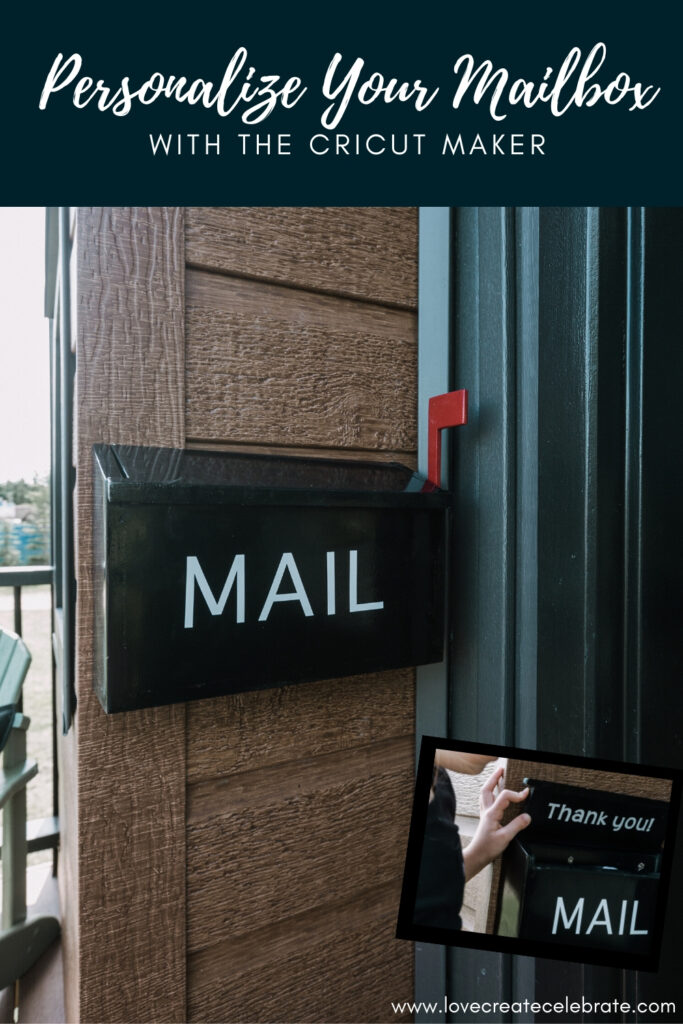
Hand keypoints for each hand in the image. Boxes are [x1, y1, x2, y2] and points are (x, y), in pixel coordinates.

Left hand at [462, 766, 530, 881]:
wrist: (478, 854)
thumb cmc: (488, 847)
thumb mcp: (505, 838)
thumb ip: (516, 826)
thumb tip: (527, 817)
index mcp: (492, 813)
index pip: (504, 796)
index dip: (516, 794)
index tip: (526, 794)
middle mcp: (486, 810)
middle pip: (487, 788)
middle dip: (495, 778)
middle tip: (502, 770)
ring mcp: (484, 813)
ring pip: (485, 793)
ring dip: (491, 783)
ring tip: (498, 777)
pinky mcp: (485, 817)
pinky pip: (486, 800)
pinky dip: (490, 793)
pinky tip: (494, 794)